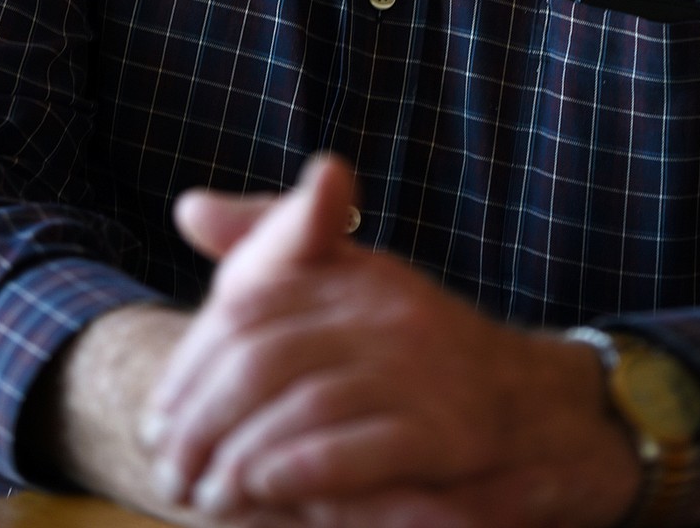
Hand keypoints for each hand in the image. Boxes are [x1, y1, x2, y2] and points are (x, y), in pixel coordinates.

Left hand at [140, 154, 640, 526]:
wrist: (541, 410)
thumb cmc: (426, 350)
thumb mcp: (353, 285)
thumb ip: (275, 245)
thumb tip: (188, 208)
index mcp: (356, 271)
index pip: (248, 303)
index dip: (192, 361)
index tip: (158, 411)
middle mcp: (387, 308)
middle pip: (262, 356)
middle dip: (202, 417)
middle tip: (168, 467)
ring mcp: (421, 367)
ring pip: (302, 404)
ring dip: (238, 455)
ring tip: (203, 491)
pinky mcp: (449, 430)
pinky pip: (358, 447)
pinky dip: (300, 470)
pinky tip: (262, 486)